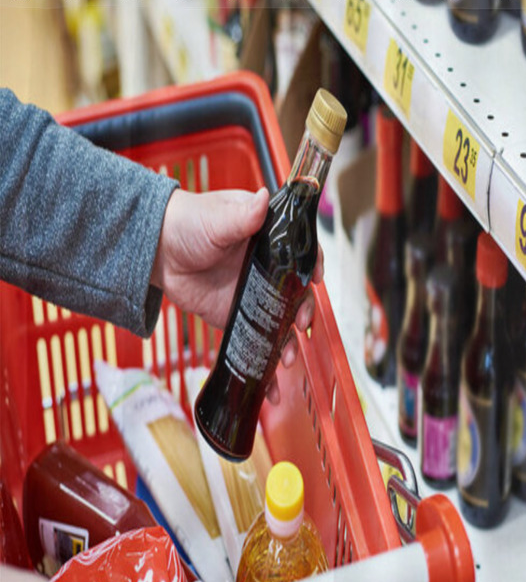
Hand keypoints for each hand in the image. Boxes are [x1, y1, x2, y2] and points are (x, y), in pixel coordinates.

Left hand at [150, 188, 323, 403]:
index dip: (313, 266)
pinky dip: (266, 363)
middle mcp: (268, 269)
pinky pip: (258, 341)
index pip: (302, 253)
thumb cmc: (186, 222)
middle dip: (304, 313)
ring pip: (282, 323)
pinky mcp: (238, 318)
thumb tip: (265, 198)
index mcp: (269, 239)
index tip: (315, 278)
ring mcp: (255, 295)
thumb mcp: (216, 217)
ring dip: (290, 344)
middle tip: (300, 323)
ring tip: (286, 359)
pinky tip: (272, 383)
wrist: (155, 250)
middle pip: (298, 294)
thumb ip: (242, 215)